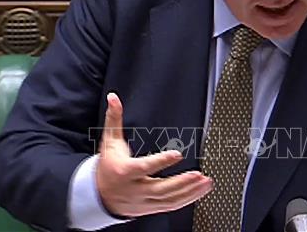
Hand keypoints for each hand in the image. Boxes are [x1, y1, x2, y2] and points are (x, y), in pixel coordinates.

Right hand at [96, 92, 212, 217]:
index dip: (160, 161)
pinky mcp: (151, 207)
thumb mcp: (109, 141)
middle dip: (181, 183)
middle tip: (199, 174)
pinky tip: (200, 190)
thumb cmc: (108, 166)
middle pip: (161, 189)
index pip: (144, 167)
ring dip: (190, 192)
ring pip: (169, 200)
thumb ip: (114, 119)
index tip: (177, 154)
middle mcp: (135, 190)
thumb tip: (113, 98)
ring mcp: (144, 201)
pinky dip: (188, 199)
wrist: (100, 196)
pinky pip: (171, 206)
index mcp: (125, 172)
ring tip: (206, 182)